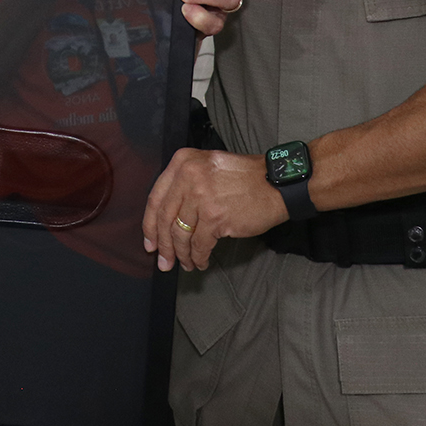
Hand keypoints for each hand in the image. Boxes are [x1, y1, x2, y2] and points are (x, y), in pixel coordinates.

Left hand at [141, 148, 286, 271]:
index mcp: (182, 162)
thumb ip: (184, 184)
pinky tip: (200, 261)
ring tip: (185, 263)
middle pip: (164, 218)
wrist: (276, 182)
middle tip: (163, 261)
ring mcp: (201, 197)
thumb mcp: (207, 166)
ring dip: (181, 254)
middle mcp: (187, 176)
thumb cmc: (244, 177)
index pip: (155, 198)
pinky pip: (199, 244)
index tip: (150, 242)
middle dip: (163, 245)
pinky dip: (198, 256)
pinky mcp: (215, 217)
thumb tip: (166, 219)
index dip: (149, 225)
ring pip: (180, 234)